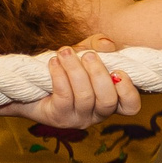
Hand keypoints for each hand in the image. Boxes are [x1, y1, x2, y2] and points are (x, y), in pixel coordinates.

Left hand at [20, 42, 136, 128]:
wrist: (31, 83)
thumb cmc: (65, 67)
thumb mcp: (84, 51)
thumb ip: (98, 45)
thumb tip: (106, 44)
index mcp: (110, 99)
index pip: (130, 106)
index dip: (128, 92)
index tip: (118, 71)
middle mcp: (97, 113)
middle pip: (108, 101)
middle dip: (98, 75)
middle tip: (87, 55)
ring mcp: (78, 118)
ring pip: (84, 97)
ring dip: (75, 70)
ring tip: (65, 52)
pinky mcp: (58, 118)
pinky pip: (64, 97)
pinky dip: (59, 76)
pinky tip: (53, 62)